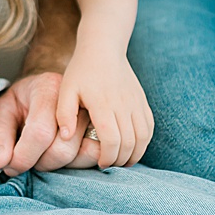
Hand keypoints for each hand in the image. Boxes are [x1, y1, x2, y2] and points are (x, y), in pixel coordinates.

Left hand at [0, 72, 102, 174]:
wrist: (41, 95)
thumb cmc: (18, 105)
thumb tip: (0, 162)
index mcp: (47, 88)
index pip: (40, 132)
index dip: (23, 156)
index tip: (10, 165)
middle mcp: (78, 100)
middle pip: (63, 148)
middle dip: (40, 163)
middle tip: (28, 158)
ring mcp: (96, 115)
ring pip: (84, 155)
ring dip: (60, 165)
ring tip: (44, 154)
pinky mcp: (106, 129)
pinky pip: (98, 156)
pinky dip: (79, 164)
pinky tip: (63, 156)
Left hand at [56, 46, 153, 168]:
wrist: (103, 49)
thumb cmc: (81, 71)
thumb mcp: (65, 89)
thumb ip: (63, 114)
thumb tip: (65, 137)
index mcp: (103, 104)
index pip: (112, 139)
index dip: (108, 157)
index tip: (100, 164)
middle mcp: (123, 105)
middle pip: (129, 143)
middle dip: (120, 160)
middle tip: (109, 165)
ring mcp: (136, 103)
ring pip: (143, 137)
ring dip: (135, 154)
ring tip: (122, 161)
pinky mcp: (143, 101)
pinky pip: (150, 127)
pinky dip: (144, 141)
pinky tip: (133, 147)